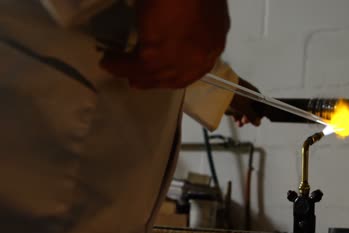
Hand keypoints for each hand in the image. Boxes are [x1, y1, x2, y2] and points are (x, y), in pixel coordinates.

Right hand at [100, 0, 229, 88]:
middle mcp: (204, 54)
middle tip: (137, 82)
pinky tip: (108, 61)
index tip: (164, 74)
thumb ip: (192, 24)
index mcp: (216, 39)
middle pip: (178, 77)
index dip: (178, 73)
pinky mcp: (158, 54)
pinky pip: (136, 66)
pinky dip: (120, 65)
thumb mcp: (198, 9)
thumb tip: (176, 28)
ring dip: (132, 73)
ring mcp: (183, 58)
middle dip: (155, 80)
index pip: (197, 66)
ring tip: (115, 67)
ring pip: (155, 74)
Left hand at [226, 78, 264, 126]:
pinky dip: (234, 110)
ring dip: (240, 115)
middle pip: (252, 107)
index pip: (262, 107)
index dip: (259, 116)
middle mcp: (250, 93)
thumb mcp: (244, 108)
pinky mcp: (233, 93)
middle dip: (248, 117)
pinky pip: (236, 103)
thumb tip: (258, 123)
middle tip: (244, 122)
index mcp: (256, 95)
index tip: (254, 122)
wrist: (221, 82)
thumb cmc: (235, 93)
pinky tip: (230, 113)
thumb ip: (252, 116)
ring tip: (237, 121)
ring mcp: (241, 92)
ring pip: (243, 106)